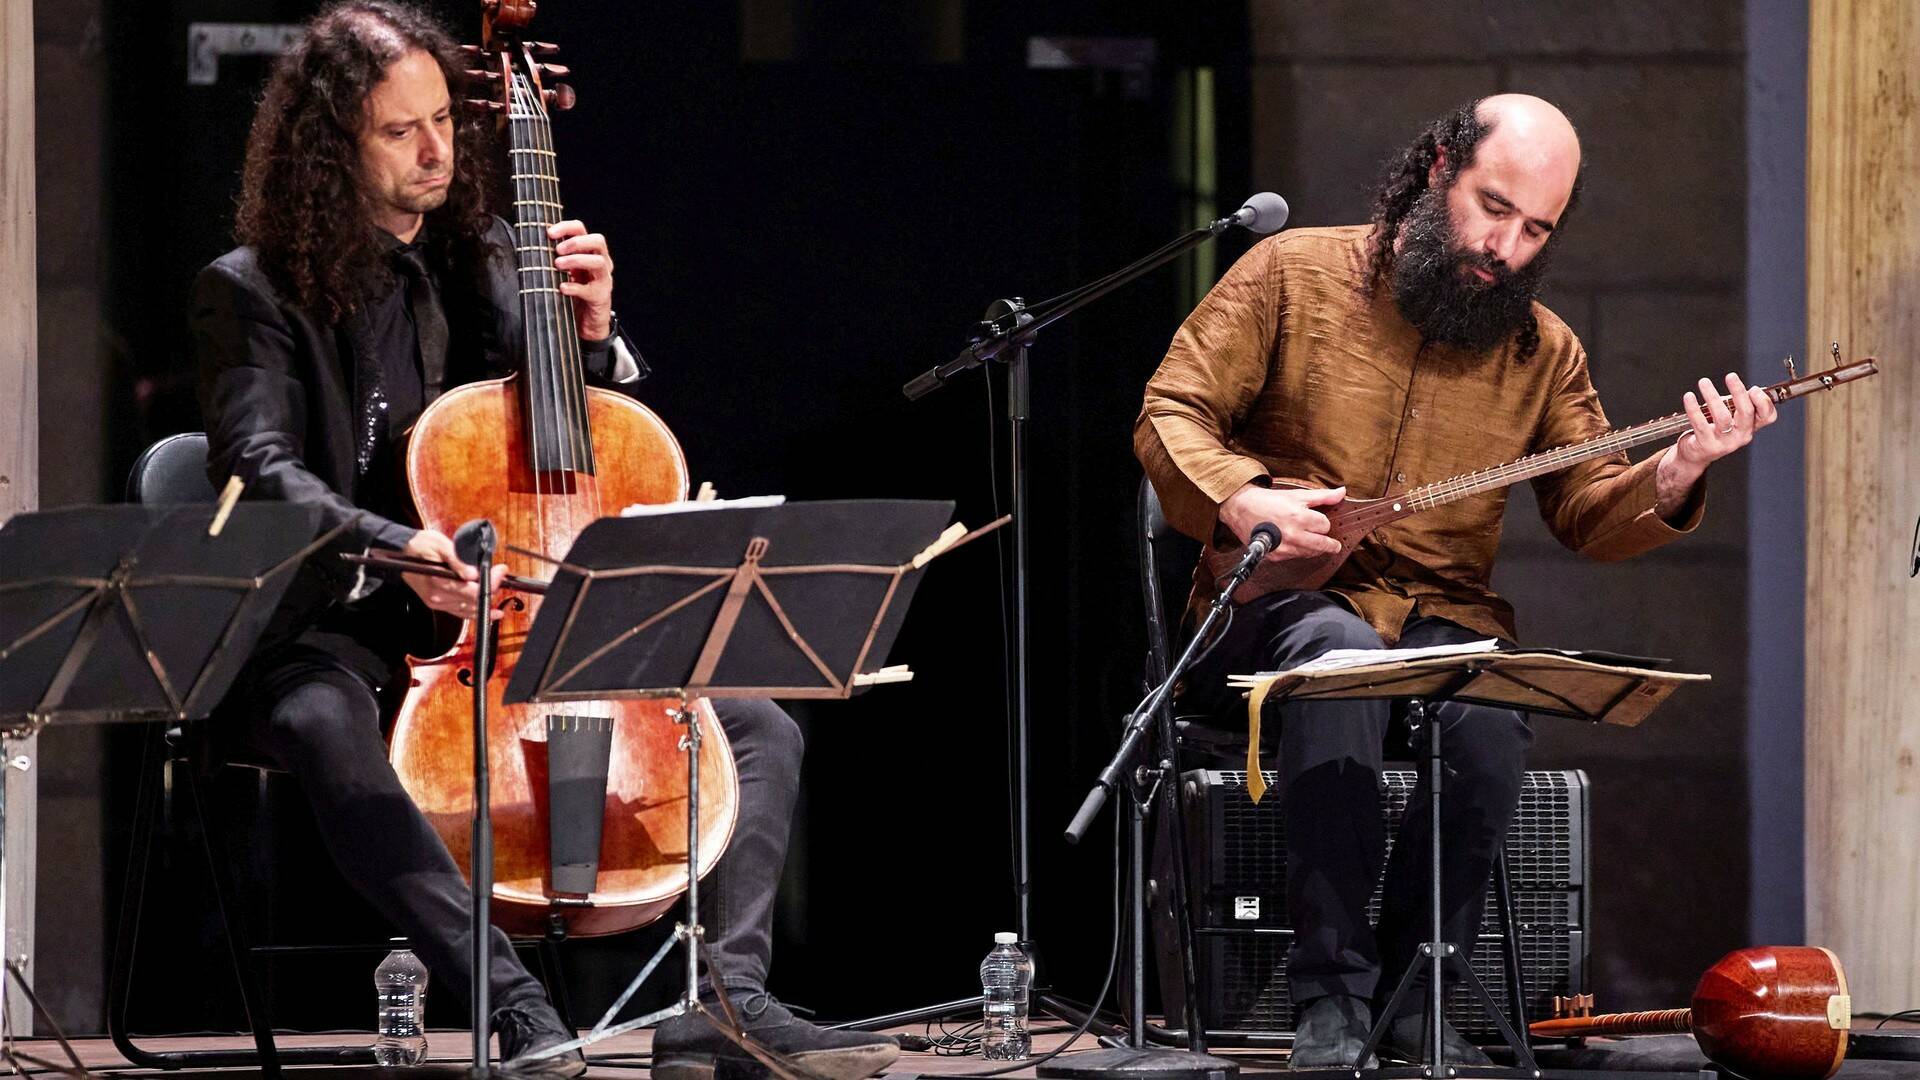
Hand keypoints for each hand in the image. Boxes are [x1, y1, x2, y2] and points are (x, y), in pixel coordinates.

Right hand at [398, 529, 506, 619]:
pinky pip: (462, 613)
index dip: (491, 582)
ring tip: (500, 586)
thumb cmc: (420, 546)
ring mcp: (438, 603)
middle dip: (492, 587)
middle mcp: (437, 597)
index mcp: (437, 582)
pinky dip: (478, 613)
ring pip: (470, 609)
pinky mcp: (439, 605)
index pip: (471, 589)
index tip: (501, 570)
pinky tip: (493, 613)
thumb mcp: (439, 544)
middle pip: (473, 599)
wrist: (401, 553)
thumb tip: (472, 574)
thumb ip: (456, 559)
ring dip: (487, 599)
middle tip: (502, 572)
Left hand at [549, 219, 612, 340]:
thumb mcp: (564, 270)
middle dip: (575, 242)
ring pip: (597, 262)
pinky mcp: (601, 297)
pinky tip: (562, 288)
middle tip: (557, 250)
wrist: (588, 321)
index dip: (566, 227)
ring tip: (557, 265)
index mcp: (589, 251)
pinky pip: (590, 289)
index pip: (582, 229)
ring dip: (576, 260)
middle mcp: (601, 262)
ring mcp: (603, 279)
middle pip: (598, 241)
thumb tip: (531, 243)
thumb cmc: (574, 292)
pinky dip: (575, 287)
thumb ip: (555, 256)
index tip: (549, 232)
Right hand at [1218, 483, 1347, 560]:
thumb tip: (1342, 493)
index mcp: (1300, 517)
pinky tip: (1296, 544)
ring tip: (1313, 543)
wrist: (1242, 509)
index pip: (1325, 526)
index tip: (1320, 522)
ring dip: (1314, 548)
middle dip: (1329, 544)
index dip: (1323, 523)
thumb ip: (1323, 496)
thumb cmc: (1269, 501)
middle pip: (1322, 545)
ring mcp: (1285, 547)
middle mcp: (1293, 535)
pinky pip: (1295, 557)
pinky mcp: (1276, 556)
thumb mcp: (1297, 495)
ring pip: (1310, 553)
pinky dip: (1298, 552)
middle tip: (1335, 546)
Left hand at [1656, 372, 1778, 514]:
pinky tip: (1689, 396)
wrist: (1695, 455)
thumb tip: (1736, 384)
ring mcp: (1724, 443)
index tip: (1753, 388)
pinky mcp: (1706, 445)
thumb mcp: (1730, 418)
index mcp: (1750, 428)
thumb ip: (1736, 404)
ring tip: (1704, 382)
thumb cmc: (1713, 431)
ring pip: (1722, 416)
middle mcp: (1741, 436)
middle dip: (1739, 392)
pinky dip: (1693, 408)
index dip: (1764, 402)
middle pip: (1746, 413)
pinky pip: (1700, 424)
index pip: (1768, 417)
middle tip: (1730, 376)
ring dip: (1712, 396)